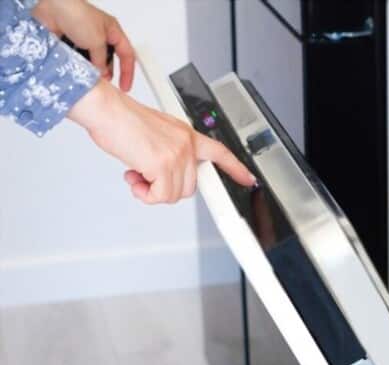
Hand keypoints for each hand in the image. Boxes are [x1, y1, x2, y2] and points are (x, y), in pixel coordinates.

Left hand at [32, 0, 134, 90]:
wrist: (50, 8)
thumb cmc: (77, 14)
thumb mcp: (97, 41)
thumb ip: (102, 60)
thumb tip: (103, 72)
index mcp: (112, 31)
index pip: (127, 55)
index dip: (128, 72)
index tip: (125, 87)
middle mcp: (99, 35)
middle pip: (108, 59)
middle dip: (106, 72)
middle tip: (104, 82)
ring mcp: (83, 39)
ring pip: (92, 61)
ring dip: (90, 69)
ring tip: (89, 75)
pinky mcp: (69, 42)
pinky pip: (77, 59)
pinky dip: (77, 65)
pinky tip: (76, 68)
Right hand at [69, 80, 256, 203]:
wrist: (105, 110)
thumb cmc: (122, 121)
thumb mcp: (156, 133)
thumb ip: (169, 152)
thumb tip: (164, 174)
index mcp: (187, 135)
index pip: (221, 153)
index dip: (236, 169)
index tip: (249, 179)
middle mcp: (186, 144)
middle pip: (190, 186)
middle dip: (167, 188)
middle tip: (147, 177)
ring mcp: (177, 155)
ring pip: (173, 195)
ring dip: (151, 191)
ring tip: (137, 173)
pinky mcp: (163, 165)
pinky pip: (159, 196)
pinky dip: (144, 194)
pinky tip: (133, 177)